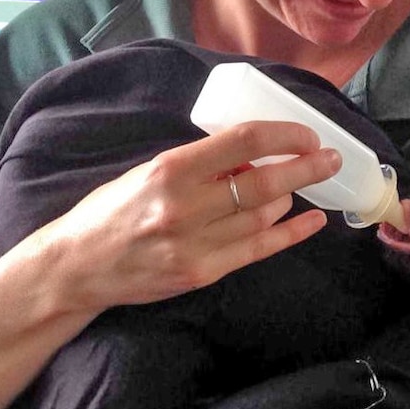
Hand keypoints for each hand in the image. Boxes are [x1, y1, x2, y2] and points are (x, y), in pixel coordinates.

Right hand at [24, 121, 340, 314]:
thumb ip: (203, 162)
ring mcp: (196, 244)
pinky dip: (291, 233)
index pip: (244, 141)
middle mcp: (186, 206)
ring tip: (297, 186)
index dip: (284, 135)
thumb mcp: (152, 170)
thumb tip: (256, 156)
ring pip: (265, 215)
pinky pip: (260, 249)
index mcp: (172, 168)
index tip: (306, 135)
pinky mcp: (202, 273)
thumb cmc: (114, 208)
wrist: (79, 266)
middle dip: (307, 166)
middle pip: (264, 182)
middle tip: (330, 158)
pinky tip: (313, 220)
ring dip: (290, 197)